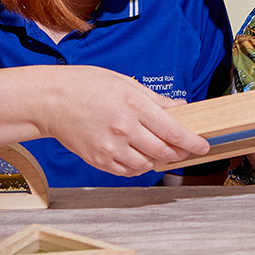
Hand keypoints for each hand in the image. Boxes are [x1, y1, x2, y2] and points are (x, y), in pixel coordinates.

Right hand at [37, 66, 208, 176]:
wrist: (51, 100)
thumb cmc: (86, 86)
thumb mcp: (126, 83)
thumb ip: (156, 100)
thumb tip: (181, 109)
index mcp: (134, 105)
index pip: (173, 131)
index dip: (192, 142)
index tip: (203, 145)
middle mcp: (124, 128)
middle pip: (163, 151)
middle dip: (179, 153)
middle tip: (184, 149)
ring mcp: (110, 147)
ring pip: (147, 165)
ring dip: (158, 160)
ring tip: (158, 149)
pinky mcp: (98, 160)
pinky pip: (127, 171)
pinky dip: (138, 167)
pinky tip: (139, 155)